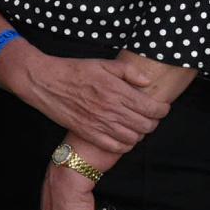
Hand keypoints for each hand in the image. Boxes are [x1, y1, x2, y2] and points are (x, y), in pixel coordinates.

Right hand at [7, 50, 166, 156]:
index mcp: (117, 91)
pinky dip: (125, 145)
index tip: (163, 108)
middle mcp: (111, 110)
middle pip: (145, 125)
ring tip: (138, 127)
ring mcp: (99, 123)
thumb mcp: (103, 63)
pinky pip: (114, 147)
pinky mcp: (88, 133)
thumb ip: (128, 71)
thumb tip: (147, 82)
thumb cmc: (74, 70)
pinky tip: (124, 137)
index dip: (162, 110)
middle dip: (153, 122)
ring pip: (132, 138)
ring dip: (140, 134)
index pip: (151, 108)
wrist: (45, 82)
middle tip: (151, 117)